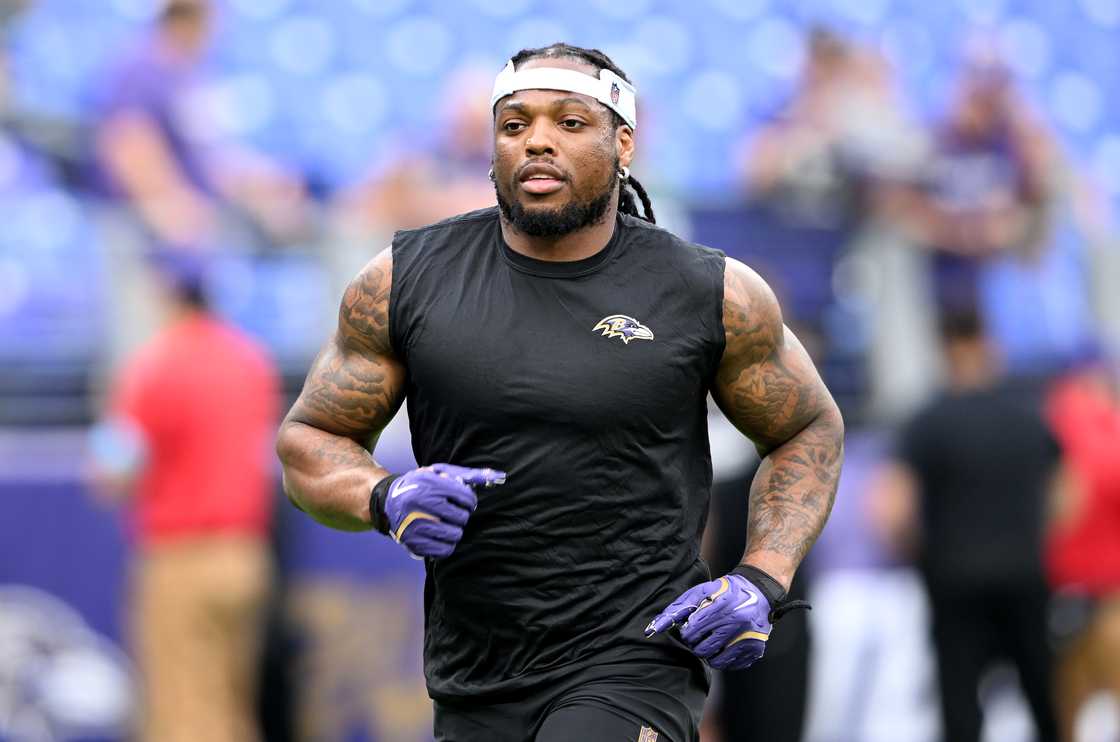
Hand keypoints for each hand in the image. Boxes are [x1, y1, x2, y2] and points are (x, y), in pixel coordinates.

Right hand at [376, 463, 505, 558]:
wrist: (389, 500)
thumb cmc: (422, 484)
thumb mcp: (440, 473)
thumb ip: (468, 475)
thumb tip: (497, 476)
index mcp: (429, 484)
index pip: (465, 497)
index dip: (470, 501)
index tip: (465, 502)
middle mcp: (420, 504)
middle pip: (461, 518)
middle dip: (462, 516)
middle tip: (454, 513)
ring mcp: (415, 524)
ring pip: (454, 535)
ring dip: (455, 530)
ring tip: (447, 524)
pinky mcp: (412, 542)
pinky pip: (444, 551)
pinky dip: (447, 545)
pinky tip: (440, 536)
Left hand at [645, 574, 771, 669]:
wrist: (758, 592)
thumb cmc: (724, 591)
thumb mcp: (700, 592)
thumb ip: (677, 609)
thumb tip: (653, 628)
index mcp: (721, 606)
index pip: (691, 632)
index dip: (687, 632)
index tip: (691, 627)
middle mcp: (737, 623)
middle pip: (701, 649)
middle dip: (696, 643)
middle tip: (702, 634)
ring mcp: (748, 638)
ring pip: (715, 661)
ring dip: (709, 653)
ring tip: (713, 639)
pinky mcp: (755, 650)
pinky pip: (730, 665)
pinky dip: (724, 658)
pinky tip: (727, 644)